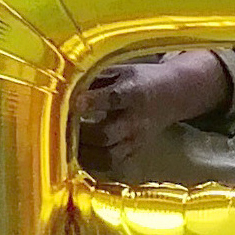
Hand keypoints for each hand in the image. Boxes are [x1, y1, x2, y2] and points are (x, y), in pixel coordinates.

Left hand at [70, 47, 228, 172]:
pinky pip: (111, 165)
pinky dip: (92, 163)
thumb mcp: (120, 70)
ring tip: (66, 145)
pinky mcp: (135, 152)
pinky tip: (78, 154)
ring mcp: (136, 139)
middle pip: (106, 134)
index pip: (114, 98)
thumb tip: (64, 88)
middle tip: (62, 128)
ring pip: (108, 156)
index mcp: (134, 91)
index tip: (75, 103)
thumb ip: (95, 80)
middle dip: (80, 134)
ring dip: (83, 153)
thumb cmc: (139, 79)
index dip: (93, 102)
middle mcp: (137, 119)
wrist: (173, 94)